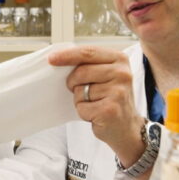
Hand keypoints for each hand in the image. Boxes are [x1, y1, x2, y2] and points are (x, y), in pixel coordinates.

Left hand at [48, 45, 145, 167]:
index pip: (88, 52)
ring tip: (96, 104)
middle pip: (81, 72)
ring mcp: (118, 92)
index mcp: (120, 59)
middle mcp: (122, 73)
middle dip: (73, 82)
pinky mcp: (110, 109)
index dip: (67, 55)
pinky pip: (82, 107)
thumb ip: (90, 64)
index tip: (52, 59)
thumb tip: (59, 59)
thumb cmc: (111, 98)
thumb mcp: (106, 75)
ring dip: (81, 100)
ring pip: (80, 90)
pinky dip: (84, 112)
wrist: (126, 126)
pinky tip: (97, 114)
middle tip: (83, 91)